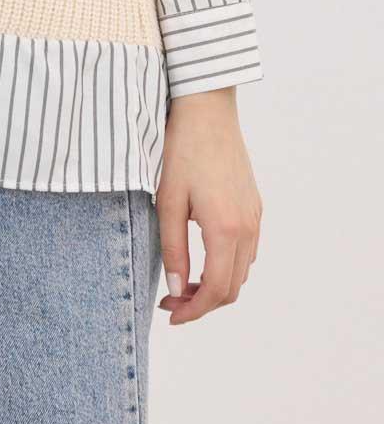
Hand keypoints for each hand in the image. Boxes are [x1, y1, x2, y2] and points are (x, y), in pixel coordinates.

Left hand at [155, 87, 261, 324]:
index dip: (194, 310)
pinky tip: (202, 255)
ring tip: (183, 279)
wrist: (208, 109)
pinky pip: (247, 250)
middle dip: (203, 302)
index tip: (171, 314)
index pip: (217, 290)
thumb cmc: (183, 149)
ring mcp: (255, 216)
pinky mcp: (255, 205)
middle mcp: (248, 227)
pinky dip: (227, 264)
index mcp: (226, 228)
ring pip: (242, 271)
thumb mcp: (168, 200)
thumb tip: (177, 288)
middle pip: (233, 287)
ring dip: (216, 284)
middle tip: (171, 300)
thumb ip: (173, 248)